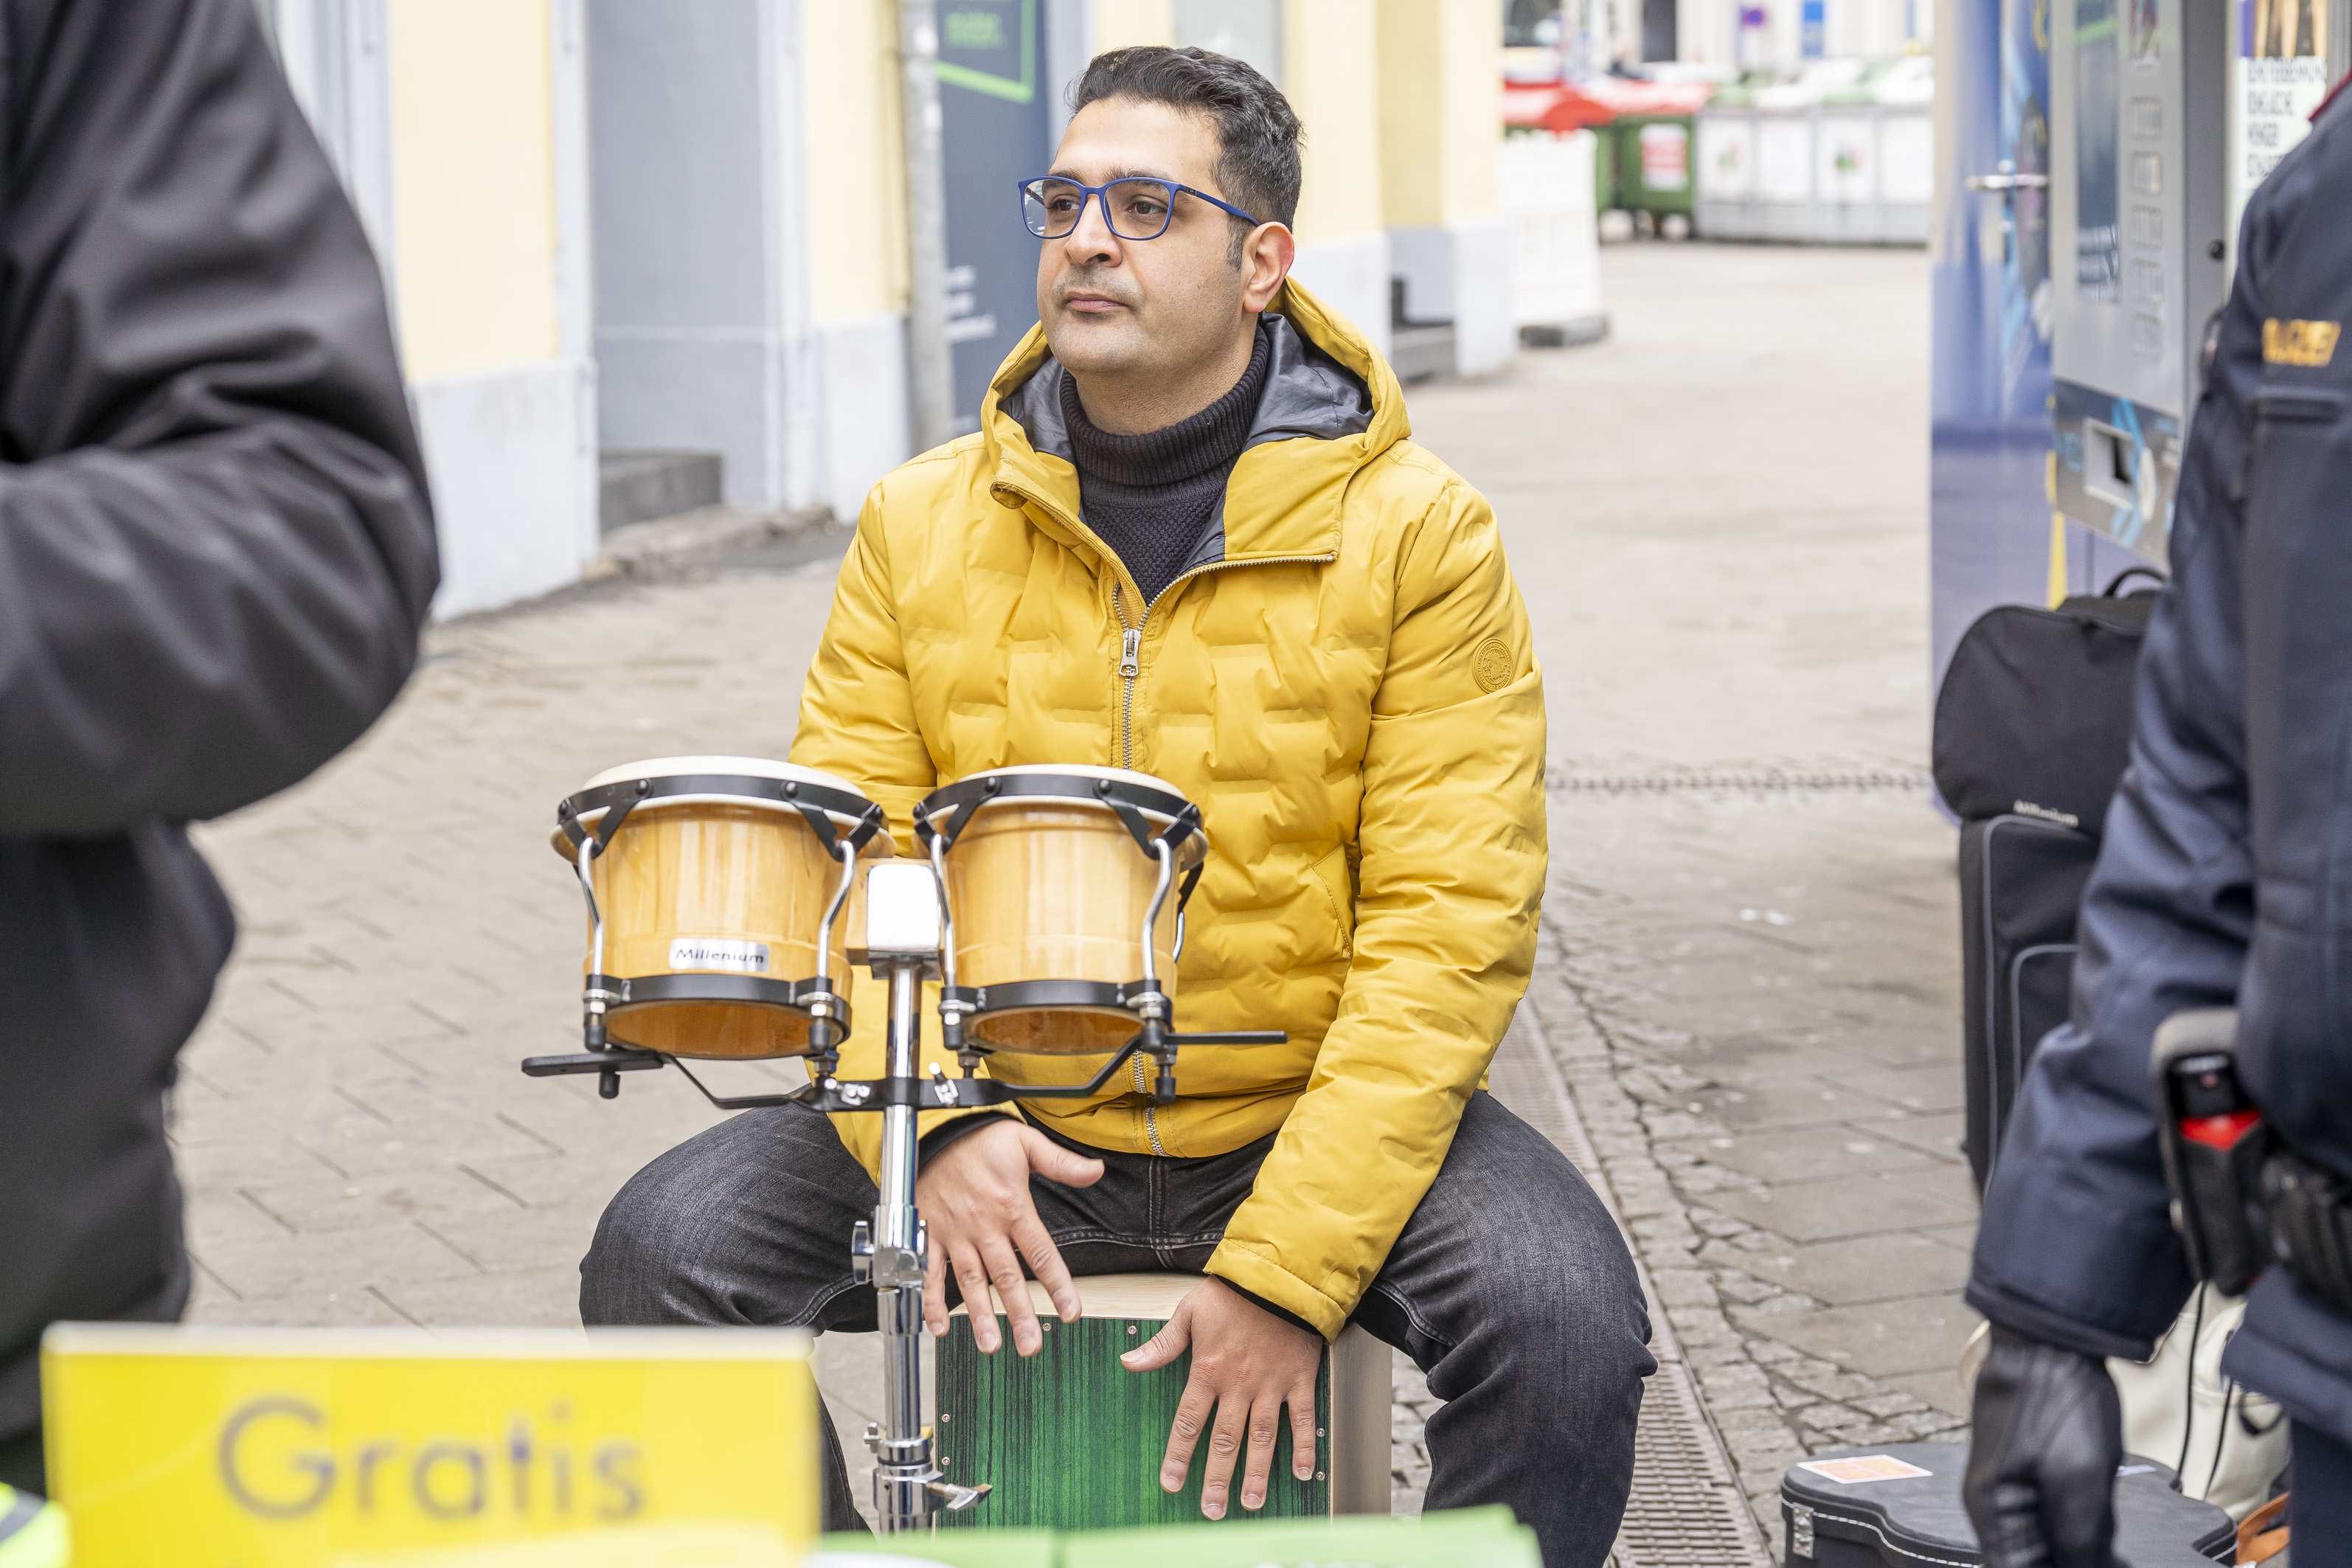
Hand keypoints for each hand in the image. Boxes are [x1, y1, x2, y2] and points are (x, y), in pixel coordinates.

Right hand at [914, 1119, 1101, 1354]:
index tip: (1071, 1313)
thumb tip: (1097, 1171)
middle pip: (1005, 1277)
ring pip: (970, 1282)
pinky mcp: (931, 1235)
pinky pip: (931, 1272)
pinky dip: (932, 1301)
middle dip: (1019, 1315)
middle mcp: (984, 1225)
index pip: (1041, 1252)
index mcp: (1012, 1206)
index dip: (1057, 1284)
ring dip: (980, 1316)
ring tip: (991, 1346)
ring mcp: (955, 1233)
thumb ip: (1062, 1162)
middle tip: (1031, 1346)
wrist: (935, 1131)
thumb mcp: (1026, 1142)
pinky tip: (939, 1328)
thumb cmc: (982, 1139)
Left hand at [1121, 1277, 1322, 1518]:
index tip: (1172, 1483)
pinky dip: (1304, 1445)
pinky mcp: (1299, 1378)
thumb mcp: (1189, 1312)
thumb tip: (1128, 1362)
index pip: (1188, 1422)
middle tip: (1212, 1510)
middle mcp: (1239, 1383)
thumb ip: (1162, 1344)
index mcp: (1208, 1369)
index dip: (1179, 1456)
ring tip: (1251, 1502)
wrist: (1279, 1275)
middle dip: (1217, 1478)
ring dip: (1257, 1472)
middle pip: (1225, 1440)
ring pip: (1263, 1437)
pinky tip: (1301, 1472)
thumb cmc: (1232, 1292)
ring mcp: (1271, 1384)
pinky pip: (1302, 1418)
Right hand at [1963, 1325, 2123, 1567]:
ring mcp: (2011, 1482)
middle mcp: (1994, 1501)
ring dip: (2078, 1554)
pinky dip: (2078, 1535)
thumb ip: (2082, 1541)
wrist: (2051, 1338)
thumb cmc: (2053, 1396)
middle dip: (2072, 1563)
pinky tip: (2106, 1542)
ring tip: (2114, 1558)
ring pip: (2044, 1541)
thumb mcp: (2078, 1482)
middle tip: (2112, 1562)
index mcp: (1993, 1511)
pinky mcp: (2031, 1466)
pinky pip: (2051, 1518)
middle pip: (2029, 1559)